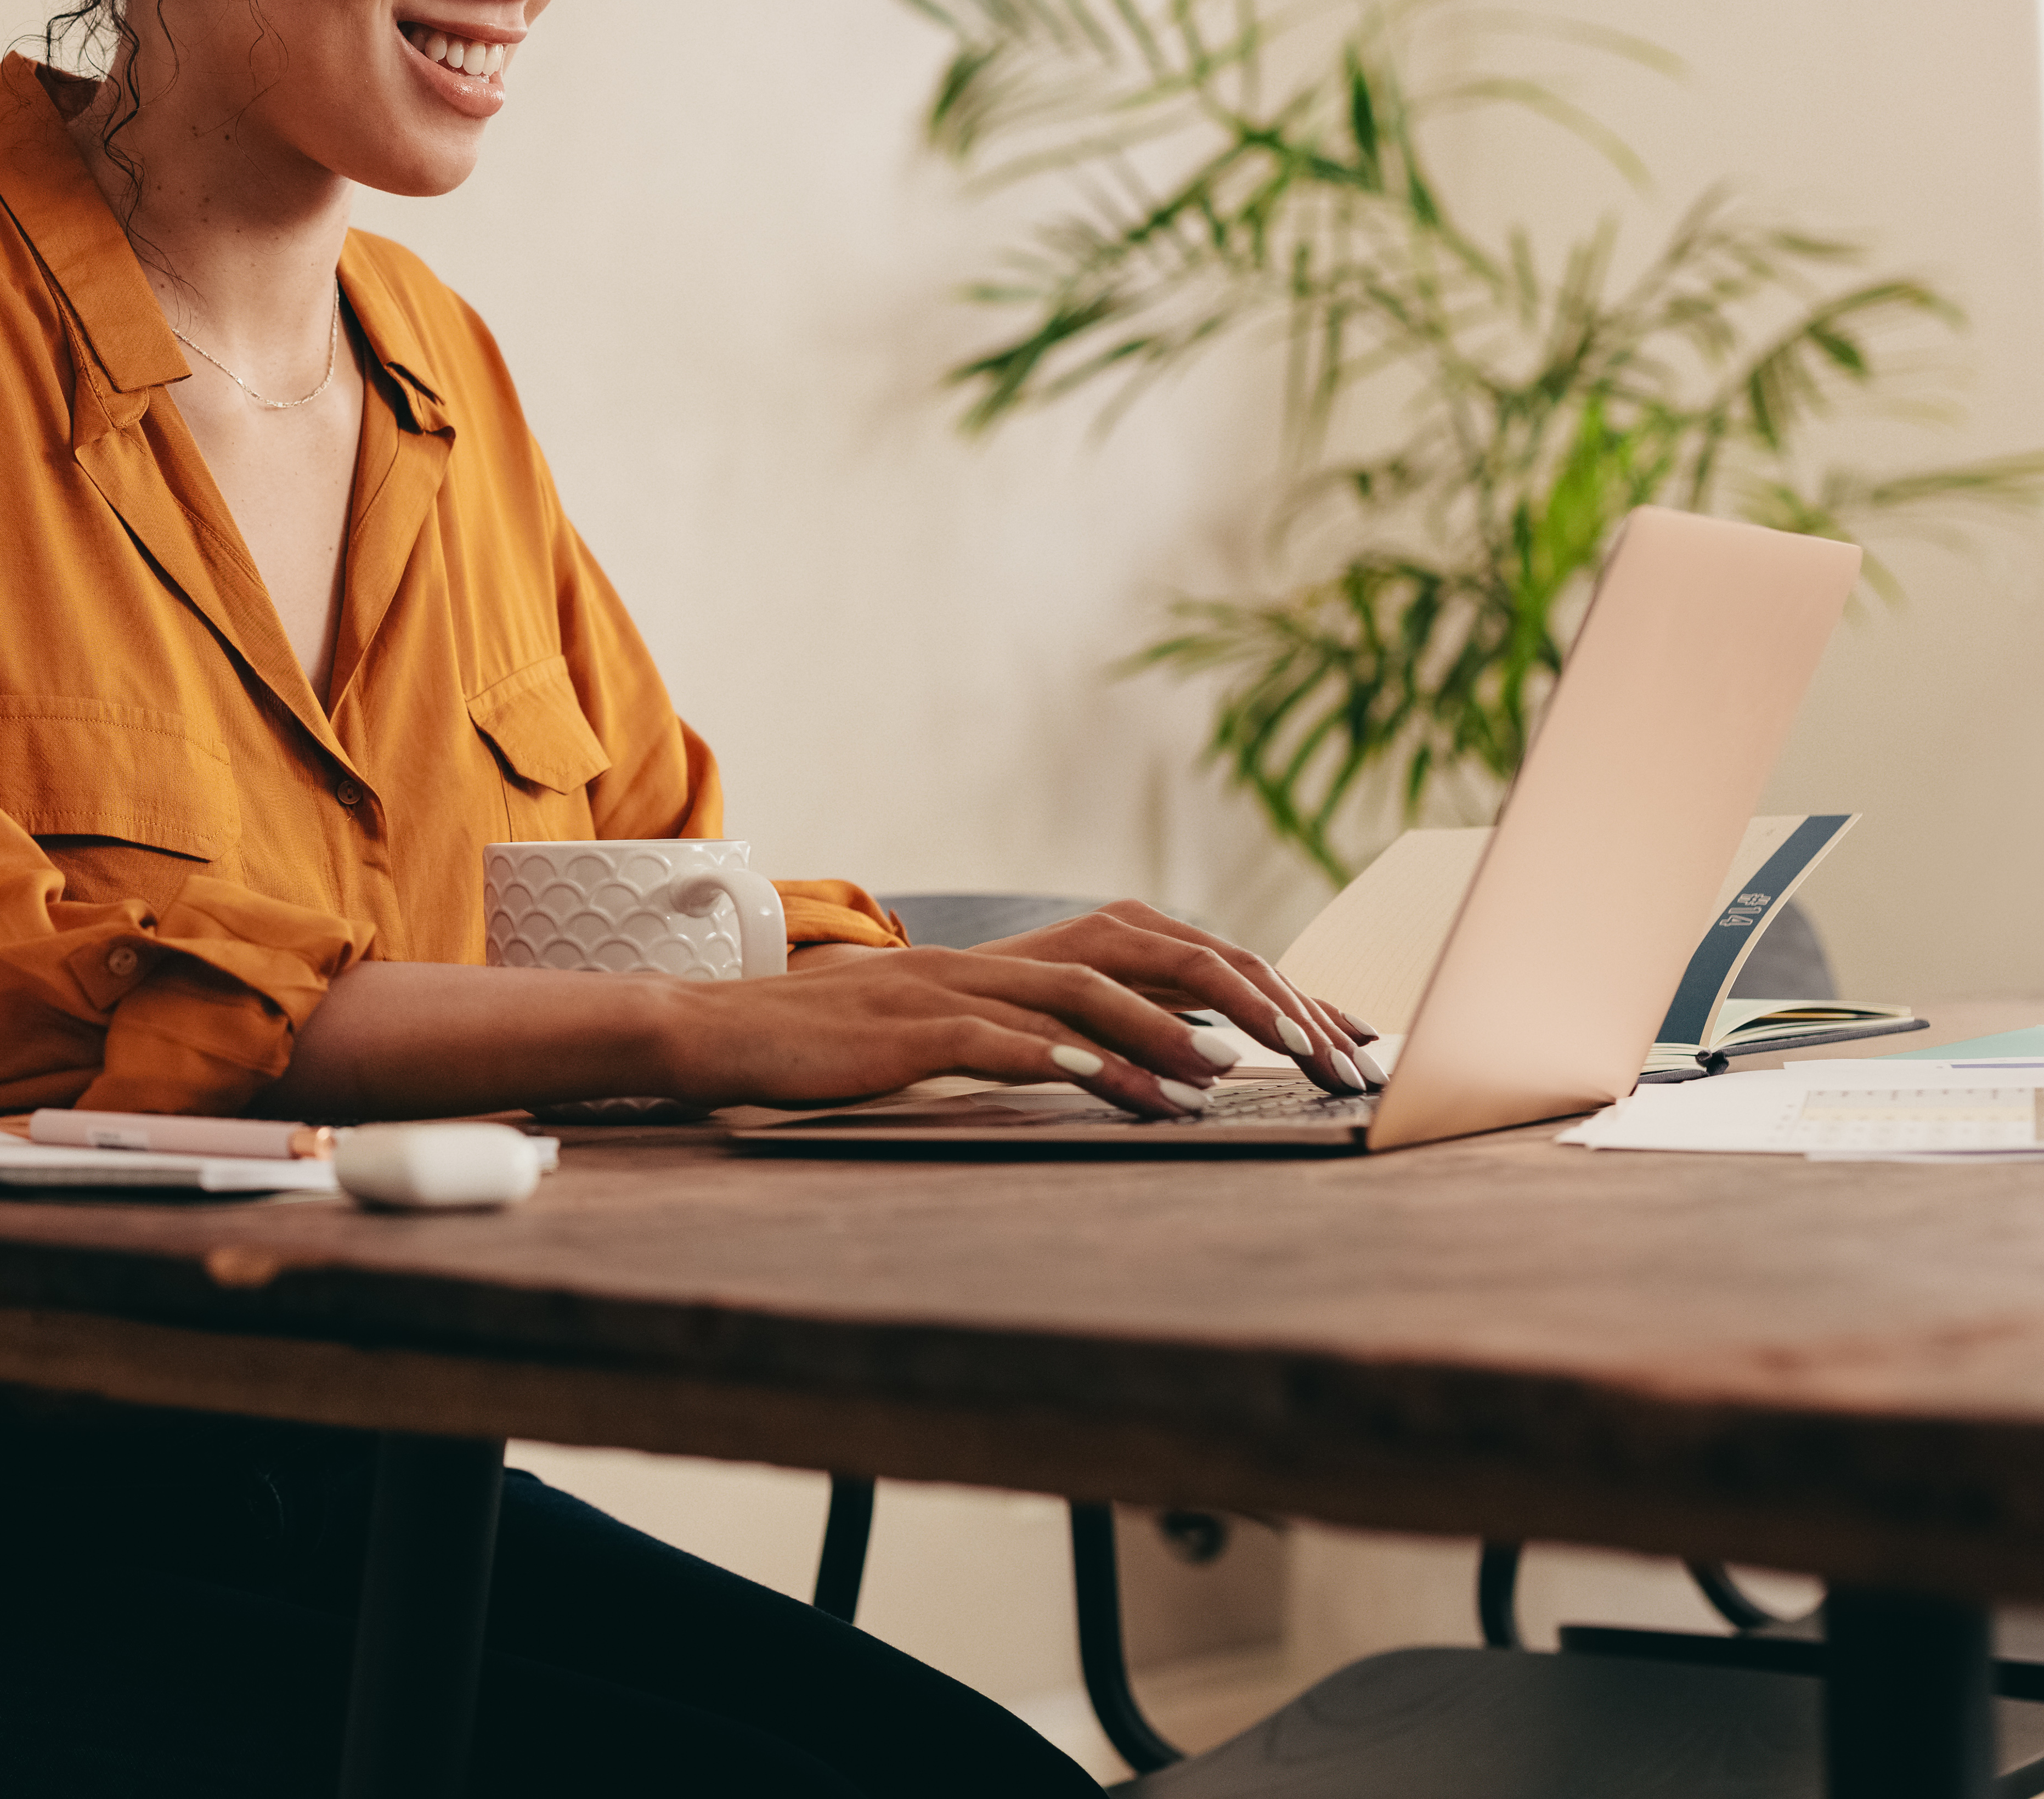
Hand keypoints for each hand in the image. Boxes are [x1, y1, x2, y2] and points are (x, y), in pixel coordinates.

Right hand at [662, 901, 1380, 1118]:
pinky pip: (1003, 1040)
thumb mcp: (949, 1039)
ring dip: (1165, 1035)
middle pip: (1146, 958)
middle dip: (1239, 1002)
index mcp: (1016, 962)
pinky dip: (1067, 1060)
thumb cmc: (836, 1051)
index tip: (1323, 1034)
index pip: (1160, 957)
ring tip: (1233, 1075)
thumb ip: (1027, 1040)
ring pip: (1083, 996)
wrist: (720, 1035)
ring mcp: (953, 988)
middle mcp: (997, 960)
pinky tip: (1116, 1087)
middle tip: (1313, 1052)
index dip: (1248, 986)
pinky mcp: (910, 1029)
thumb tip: (1120, 1068)